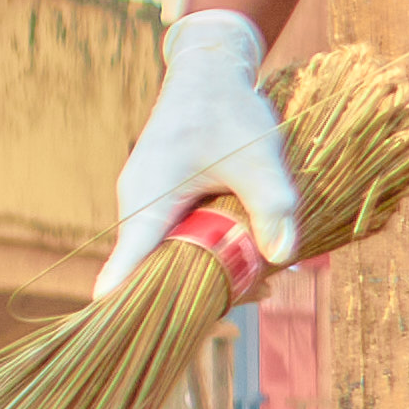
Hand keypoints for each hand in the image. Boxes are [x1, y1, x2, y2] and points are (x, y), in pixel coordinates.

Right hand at [99, 12, 296, 297]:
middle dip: (200, 293)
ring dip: (211, 274)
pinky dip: (212, 254)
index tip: (125, 333)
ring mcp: (149, 207)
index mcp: (147, 199)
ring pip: (172, 257)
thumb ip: (272, 205)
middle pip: (156, 271)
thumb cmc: (228, 111)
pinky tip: (255, 261)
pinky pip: (181, 241)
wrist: (211, 74)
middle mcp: (139, 208)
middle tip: (261, 295)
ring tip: (266, 282)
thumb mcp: (259, 158)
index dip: (130, 299)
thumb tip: (284, 257)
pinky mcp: (165, 205)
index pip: (129, 261)